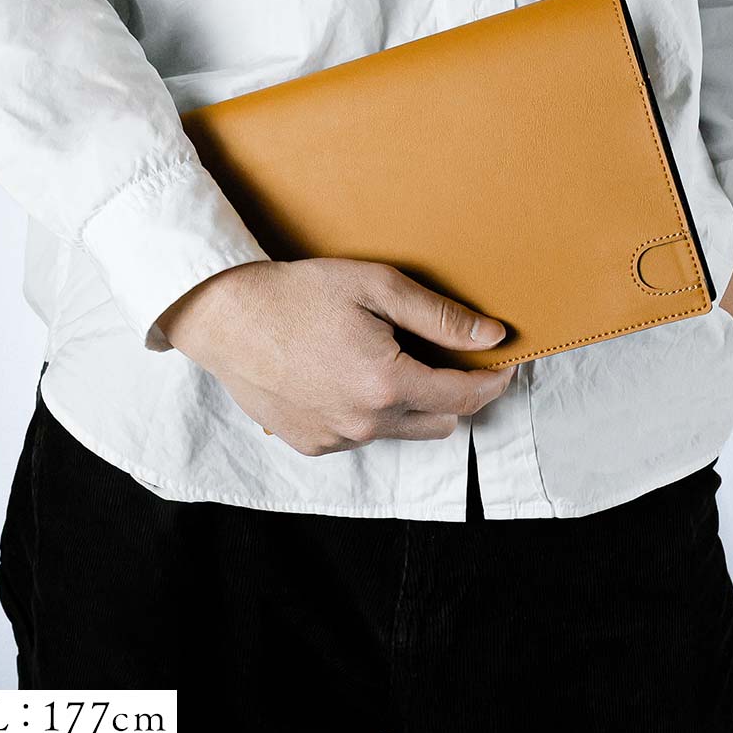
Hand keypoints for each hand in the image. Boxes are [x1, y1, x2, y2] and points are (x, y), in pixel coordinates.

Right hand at [156, 258, 515, 455]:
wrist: (226, 317)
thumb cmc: (298, 294)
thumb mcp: (376, 287)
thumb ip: (439, 316)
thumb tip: (492, 336)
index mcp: (387, 383)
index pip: (465, 395)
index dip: (494, 379)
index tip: (506, 363)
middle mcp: (365, 423)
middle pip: (443, 420)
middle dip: (458, 392)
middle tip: (450, 356)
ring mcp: (337, 439)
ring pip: (404, 431)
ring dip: (416, 405)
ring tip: (397, 363)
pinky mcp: (312, 445)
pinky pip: (362, 436)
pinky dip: (373, 413)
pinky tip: (353, 377)